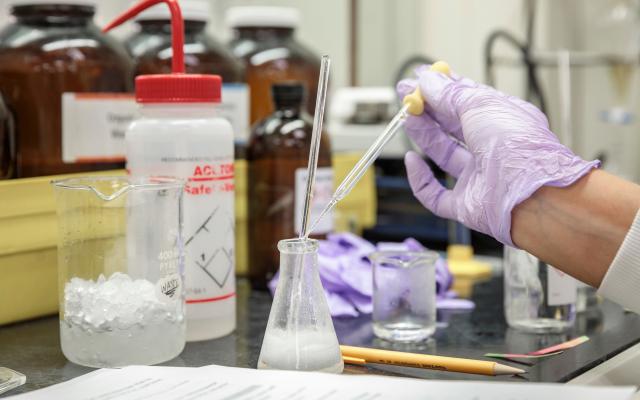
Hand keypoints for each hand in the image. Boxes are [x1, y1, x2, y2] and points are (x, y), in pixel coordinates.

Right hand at [398, 65, 598, 244]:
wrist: (529, 194)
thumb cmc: (517, 145)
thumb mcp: (480, 105)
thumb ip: (449, 93)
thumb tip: (426, 79)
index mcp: (503, 122)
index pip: (468, 102)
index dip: (442, 90)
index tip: (419, 79)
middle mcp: (491, 149)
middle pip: (453, 127)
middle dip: (428, 110)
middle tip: (405, 97)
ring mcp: (478, 177)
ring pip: (443, 154)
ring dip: (424, 135)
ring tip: (407, 118)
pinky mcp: (466, 204)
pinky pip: (436, 195)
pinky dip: (420, 180)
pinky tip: (411, 161)